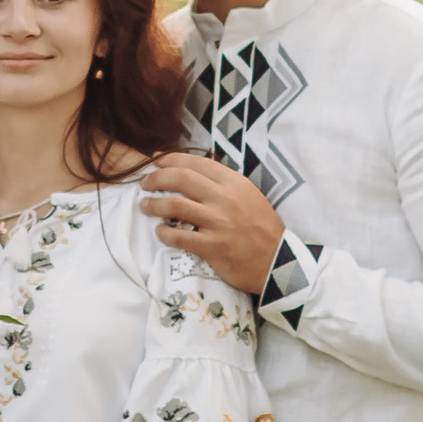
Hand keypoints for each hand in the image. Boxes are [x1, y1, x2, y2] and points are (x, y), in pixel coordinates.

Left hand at [137, 152, 282, 298]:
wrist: (277, 261)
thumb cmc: (261, 228)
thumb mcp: (248, 196)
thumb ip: (223, 184)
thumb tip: (191, 174)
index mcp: (234, 183)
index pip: (196, 163)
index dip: (171, 159)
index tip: (156, 162)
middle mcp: (225, 198)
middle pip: (181, 178)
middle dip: (157, 178)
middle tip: (145, 183)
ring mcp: (218, 222)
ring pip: (175, 205)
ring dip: (154, 204)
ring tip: (145, 206)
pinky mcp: (213, 247)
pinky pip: (179, 236)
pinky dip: (164, 233)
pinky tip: (160, 232)